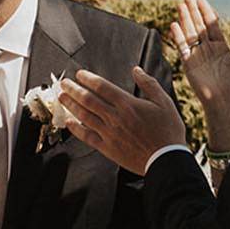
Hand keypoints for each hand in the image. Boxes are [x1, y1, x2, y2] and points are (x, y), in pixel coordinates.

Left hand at [59, 66, 184, 174]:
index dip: (88, 79)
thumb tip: (136, 70)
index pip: (102, 87)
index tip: (79, 74)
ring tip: (61, 97)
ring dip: (70, 105)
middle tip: (63, 83)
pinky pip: (86, 136)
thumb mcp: (164, 103)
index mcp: (128, 104)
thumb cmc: (168, 131)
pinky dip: (75, 128)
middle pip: (88, 99)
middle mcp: (115, 117)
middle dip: (73, 89)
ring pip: (84, 116)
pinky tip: (68, 122)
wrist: (166, 159)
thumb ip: (149, 84)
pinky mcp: (107, 148)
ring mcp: (109, 133)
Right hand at [169, 0, 229, 148]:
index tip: (201, 0)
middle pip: (198, 26)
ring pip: (190, 33)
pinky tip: (174, 25)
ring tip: (181, 5)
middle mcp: (207, 50)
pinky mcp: (188, 64)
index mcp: (220, 48)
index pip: (211, 25)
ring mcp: (197, 56)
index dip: (206, 12)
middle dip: (193, 11)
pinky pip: (182, 48)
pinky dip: (178, 37)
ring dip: (185, 19)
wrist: (225, 102)